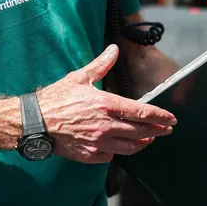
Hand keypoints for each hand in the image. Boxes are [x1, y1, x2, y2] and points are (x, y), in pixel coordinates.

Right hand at [36, 46, 176, 163]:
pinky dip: (119, 151)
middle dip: (157, 131)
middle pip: (141, 131)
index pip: (142, 112)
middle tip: (167, 129)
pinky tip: (122, 146)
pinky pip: (111, 156)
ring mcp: (98, 142)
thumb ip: (101, 64)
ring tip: (149, 139)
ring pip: (130, 147)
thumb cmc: (55, 99)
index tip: (171, 118)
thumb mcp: (79, 77)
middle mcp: (106, 125)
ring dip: (143, 143)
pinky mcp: (89, 155)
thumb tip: (114, 49)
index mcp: (106, 104)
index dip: (160, 116)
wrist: (35, 122)